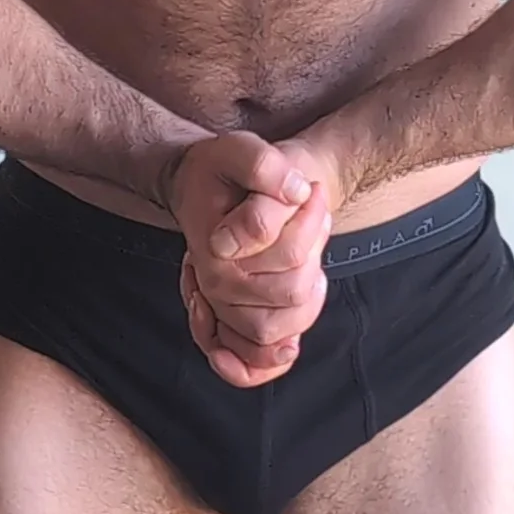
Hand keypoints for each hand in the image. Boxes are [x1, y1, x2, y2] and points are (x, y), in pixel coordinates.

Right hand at [165, 131, 347, 387]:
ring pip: (281, 330)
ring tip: (308, 260)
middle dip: (314, 255)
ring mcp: (221, 307)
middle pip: (293, 293)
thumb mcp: (240, 150)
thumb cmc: (221, 169)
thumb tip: (296, 193)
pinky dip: (271, 362)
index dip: (312, 221)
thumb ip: (264, 167)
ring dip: (308, 298)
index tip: (311, 191)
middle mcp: (215, 287)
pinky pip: (250, 364)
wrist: (199, 185)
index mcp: (216, 253)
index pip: (289, 255)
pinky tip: (291, 346)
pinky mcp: (230, 319)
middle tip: (314, 219)